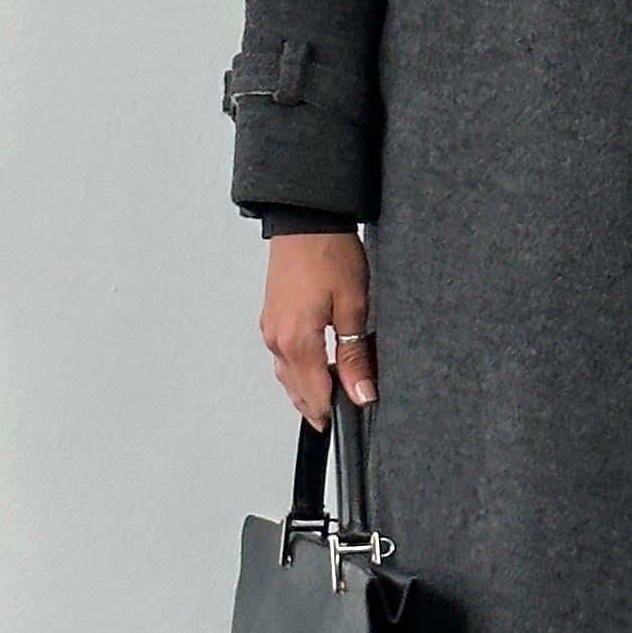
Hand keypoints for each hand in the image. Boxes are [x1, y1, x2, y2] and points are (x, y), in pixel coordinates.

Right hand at [259, 230, 374, 425]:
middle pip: (297, 391)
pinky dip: (298, 368)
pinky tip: (316, 366)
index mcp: (297, 341)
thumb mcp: (353, 307)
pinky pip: (282, 356)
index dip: (336, 411)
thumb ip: (355, 356)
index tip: (355, 412)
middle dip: (320, 406)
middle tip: (345, 409)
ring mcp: (271, 328)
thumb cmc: (329, 253)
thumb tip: (361, 392)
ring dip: (308, 389)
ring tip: (333, 393)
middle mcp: (277, 339)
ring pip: (287, 375)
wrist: (307, 219)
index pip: (315, 394)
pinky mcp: (271, 318)